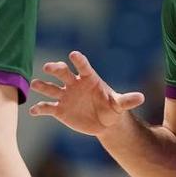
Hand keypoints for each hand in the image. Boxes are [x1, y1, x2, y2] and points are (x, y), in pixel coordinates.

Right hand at [29, 51, 144, 135]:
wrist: (104, 122)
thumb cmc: (112, 108)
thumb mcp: (119, 105)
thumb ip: (127, 100)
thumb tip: (142, 97)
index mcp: (88, 78)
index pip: (83, 66)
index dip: (79, 60)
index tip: (74, 55)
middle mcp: (74, 84)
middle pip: (62, 73)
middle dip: (55, 69)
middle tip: (49, 67)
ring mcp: (65, 96)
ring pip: (50, 88)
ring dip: (42, 86)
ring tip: (35, 85)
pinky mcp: (59, 109)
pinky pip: (47, 107)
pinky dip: (40, 109)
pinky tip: (34, 111)